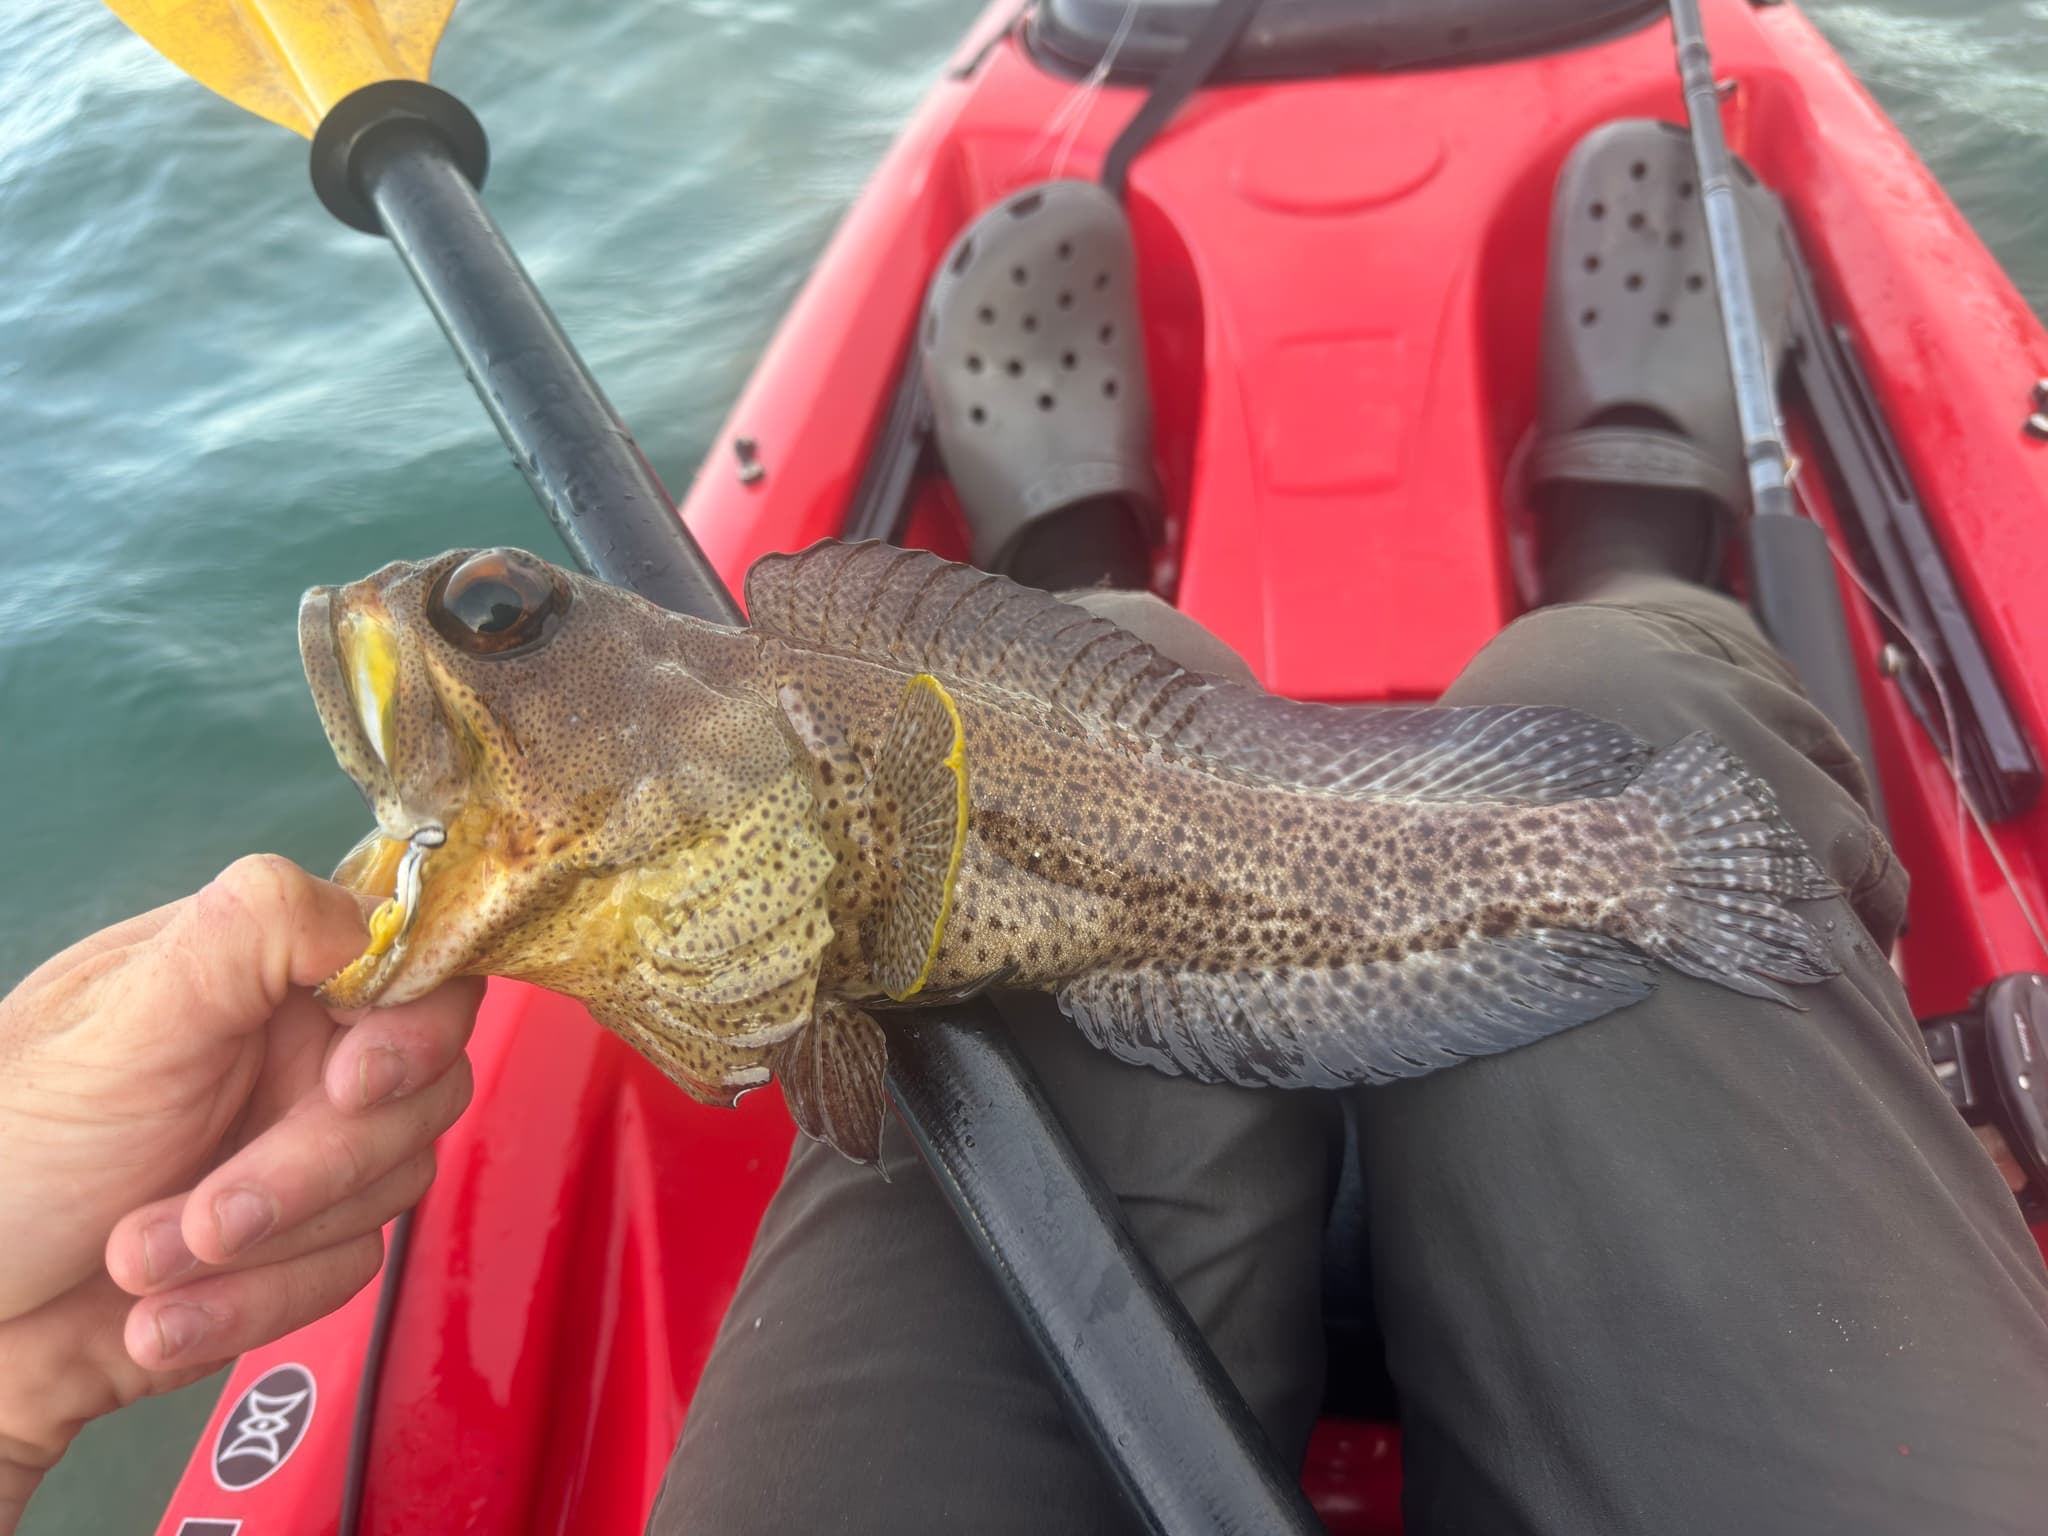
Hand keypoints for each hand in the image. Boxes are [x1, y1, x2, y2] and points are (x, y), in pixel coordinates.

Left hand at [0, 856, 480, 1531]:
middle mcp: (301, 1049)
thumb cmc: (8, 1152)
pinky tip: (158, 1317)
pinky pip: (346, 1273)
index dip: (411, 1029)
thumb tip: (371, 912)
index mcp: (267, 971)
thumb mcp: (122, 1027)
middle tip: (212, 1214)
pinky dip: (250, 1306)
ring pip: (389, 1187)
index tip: (352, 1086)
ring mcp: (308, 1148)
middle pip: (417, 1090)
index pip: (413, 966)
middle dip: (310, 1169)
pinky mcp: (305, 1244)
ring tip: (135, 1263)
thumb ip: (251, 936)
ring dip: (264, 1250)